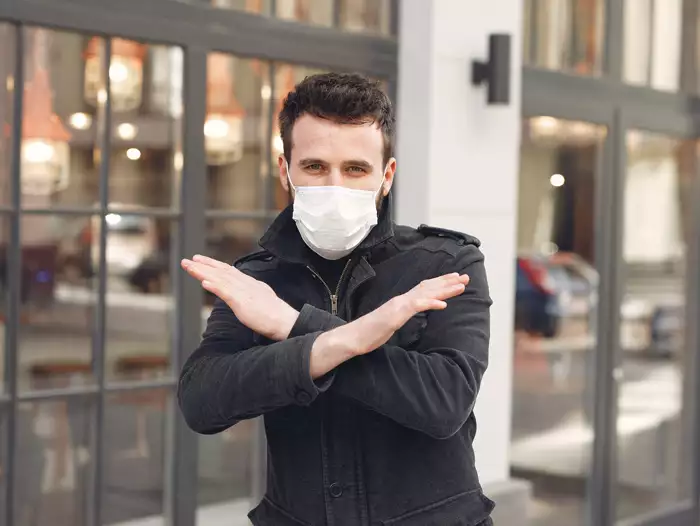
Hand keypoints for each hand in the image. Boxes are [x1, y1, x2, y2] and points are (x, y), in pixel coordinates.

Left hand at [181, 255, 298, 340]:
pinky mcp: (242, 302)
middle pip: (221, 272)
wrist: (285, 321)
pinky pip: (226, 293)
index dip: (214, 265)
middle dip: (203, 265)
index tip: (201, 261)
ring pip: (220, 279)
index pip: (228, 271)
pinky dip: (214, 286)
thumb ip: (249, 294)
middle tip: (187, 260)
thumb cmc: (275, 315)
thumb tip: (240, 295)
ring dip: (203, 272)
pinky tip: (204, 282)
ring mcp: (243, 292)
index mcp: (250, 283)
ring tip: (190, 266)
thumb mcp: (261, 299)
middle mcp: (245, 284)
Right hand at [353, 272, 469, 352]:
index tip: (454, 280)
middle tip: (465, 277)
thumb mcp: (391, 322)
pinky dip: (430, 303)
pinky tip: (443, 304)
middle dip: (448, 282)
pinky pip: (416, 306)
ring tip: (461, 286)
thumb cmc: (371, 332)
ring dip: (445, 289)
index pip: (424, 289)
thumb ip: (401, 315)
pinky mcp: (396, 314)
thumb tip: (407, 313)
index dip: (440, 284)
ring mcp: (399, 305)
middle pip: (428, 287)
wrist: (354, 336)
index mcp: (401, 302)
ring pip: (426, 293)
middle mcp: (402, 299)